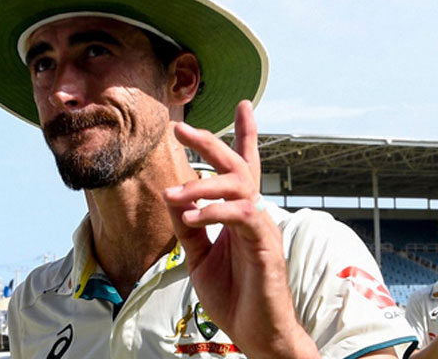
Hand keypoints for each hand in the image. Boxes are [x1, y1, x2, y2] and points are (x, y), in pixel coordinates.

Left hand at [163, 100, 318, 358]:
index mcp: (239, 214)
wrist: (256, 332)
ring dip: (202, 184)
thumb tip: (171, 195)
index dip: (245, 136)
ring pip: (238, 186)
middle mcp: (253, 213)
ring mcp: (262, 226)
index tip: (244, 105)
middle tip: (179, 127)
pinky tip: (191, 216)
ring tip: (173, 192)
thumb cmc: (233, 294)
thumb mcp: (199, 256)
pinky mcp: (266, 244)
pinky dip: (214, 211)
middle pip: (237, 165)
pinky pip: (241, 215)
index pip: (242, 168)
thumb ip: (187, 226)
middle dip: (211, 142)